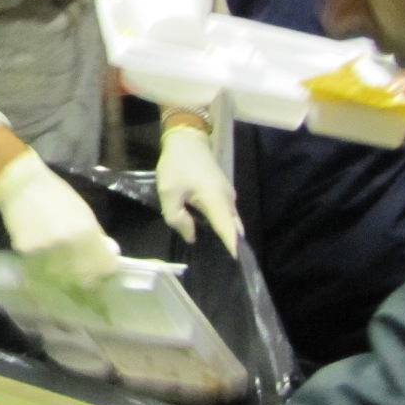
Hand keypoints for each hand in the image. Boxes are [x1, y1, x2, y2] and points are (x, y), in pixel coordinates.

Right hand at [0, 150, 121, 290]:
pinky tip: (43, 263)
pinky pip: (41, 271)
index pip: (106, 267)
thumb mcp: (83, 211)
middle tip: (83, 280)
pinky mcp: (27, 253)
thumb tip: (111, 253)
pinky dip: (44, 271)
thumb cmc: (56, 195)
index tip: (102, 274)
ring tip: (62, 273)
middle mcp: (69, 244)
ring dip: (64, 279)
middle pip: (85, 279)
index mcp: (87, 231)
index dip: (105, 272)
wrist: (21, 185)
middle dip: (87, 281)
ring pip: (62, 280)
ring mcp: (47, 251)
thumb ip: (97, 235)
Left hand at [155, 125, 240, 253]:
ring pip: (231, 221)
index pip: (228, 230)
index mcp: (216, 200)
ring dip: (226, 235)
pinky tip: (212, 234)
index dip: (232, 247)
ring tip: (218, 254)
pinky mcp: (223, 192)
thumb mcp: (168, 193)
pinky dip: (223, 225)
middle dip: (231, 244)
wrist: (187, 140)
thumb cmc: (177, 165)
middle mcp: (228, 200)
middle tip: (224, 265)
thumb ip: (178, 218)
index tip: (236, 263)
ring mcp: (228, 195)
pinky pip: (226, 214)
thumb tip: (191, 236)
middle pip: (234, 228)